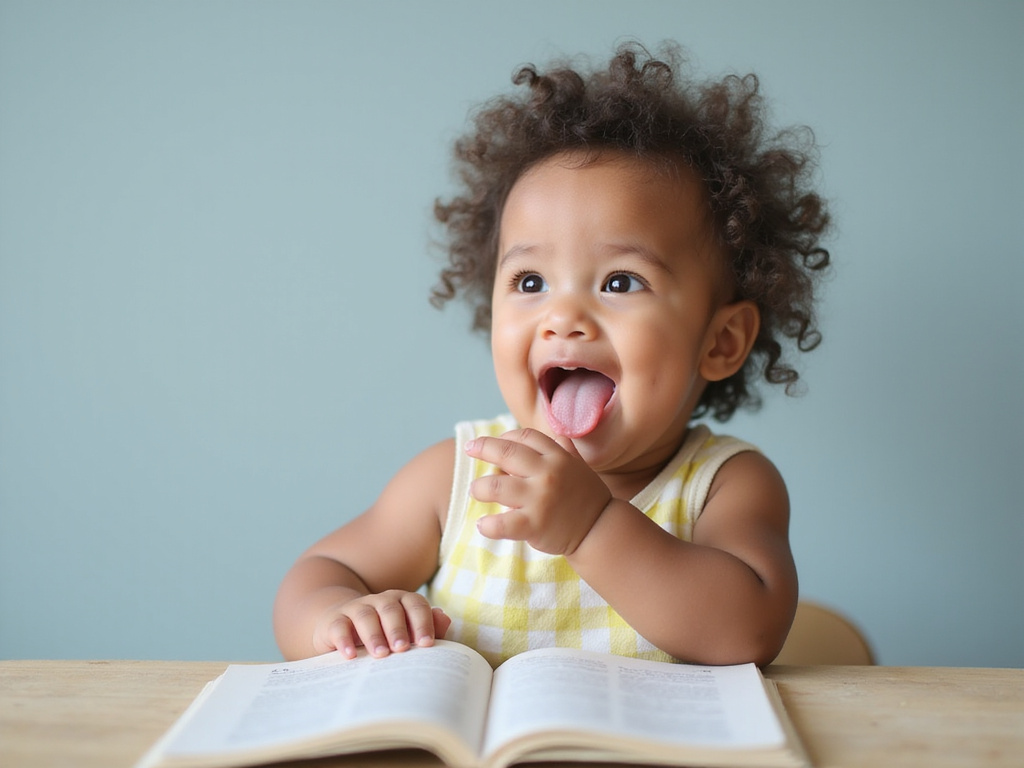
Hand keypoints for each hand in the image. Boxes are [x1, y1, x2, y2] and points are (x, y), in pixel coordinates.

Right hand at [312, 590, 450, 658]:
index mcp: (401, 601)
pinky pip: (339, 626)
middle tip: (403, 649)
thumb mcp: (406, 632)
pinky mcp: (335, 621)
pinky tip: (350, 656)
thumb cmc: (384, 634)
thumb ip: (428, 627)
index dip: (422, 622)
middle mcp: (380, 601)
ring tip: (380, 654)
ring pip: (366, 616)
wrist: (343, 626)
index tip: (427, 644)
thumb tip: (445, 619)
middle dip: (398, 629)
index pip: (415, 605)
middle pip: (390, 609)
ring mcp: (356, 609)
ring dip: (374, 635)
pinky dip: (344, 640)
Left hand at [465, 428, 612, 555]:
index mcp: (557, 457)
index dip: (506, 436)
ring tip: (475, 491)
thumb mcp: (579, 467)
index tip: (494, 442)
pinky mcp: (534, 525)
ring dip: (479, 487)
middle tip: (470, 450)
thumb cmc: (587, 497)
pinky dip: (488, 524)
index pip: (524, 437)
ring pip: (495, 486)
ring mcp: (540, 499)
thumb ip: (565, 450)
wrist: (600, 530)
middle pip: (506, 452)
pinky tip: (483, 524)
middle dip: (483, 448)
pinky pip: (502, 523)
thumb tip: (557, 433)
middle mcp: (547, 473)